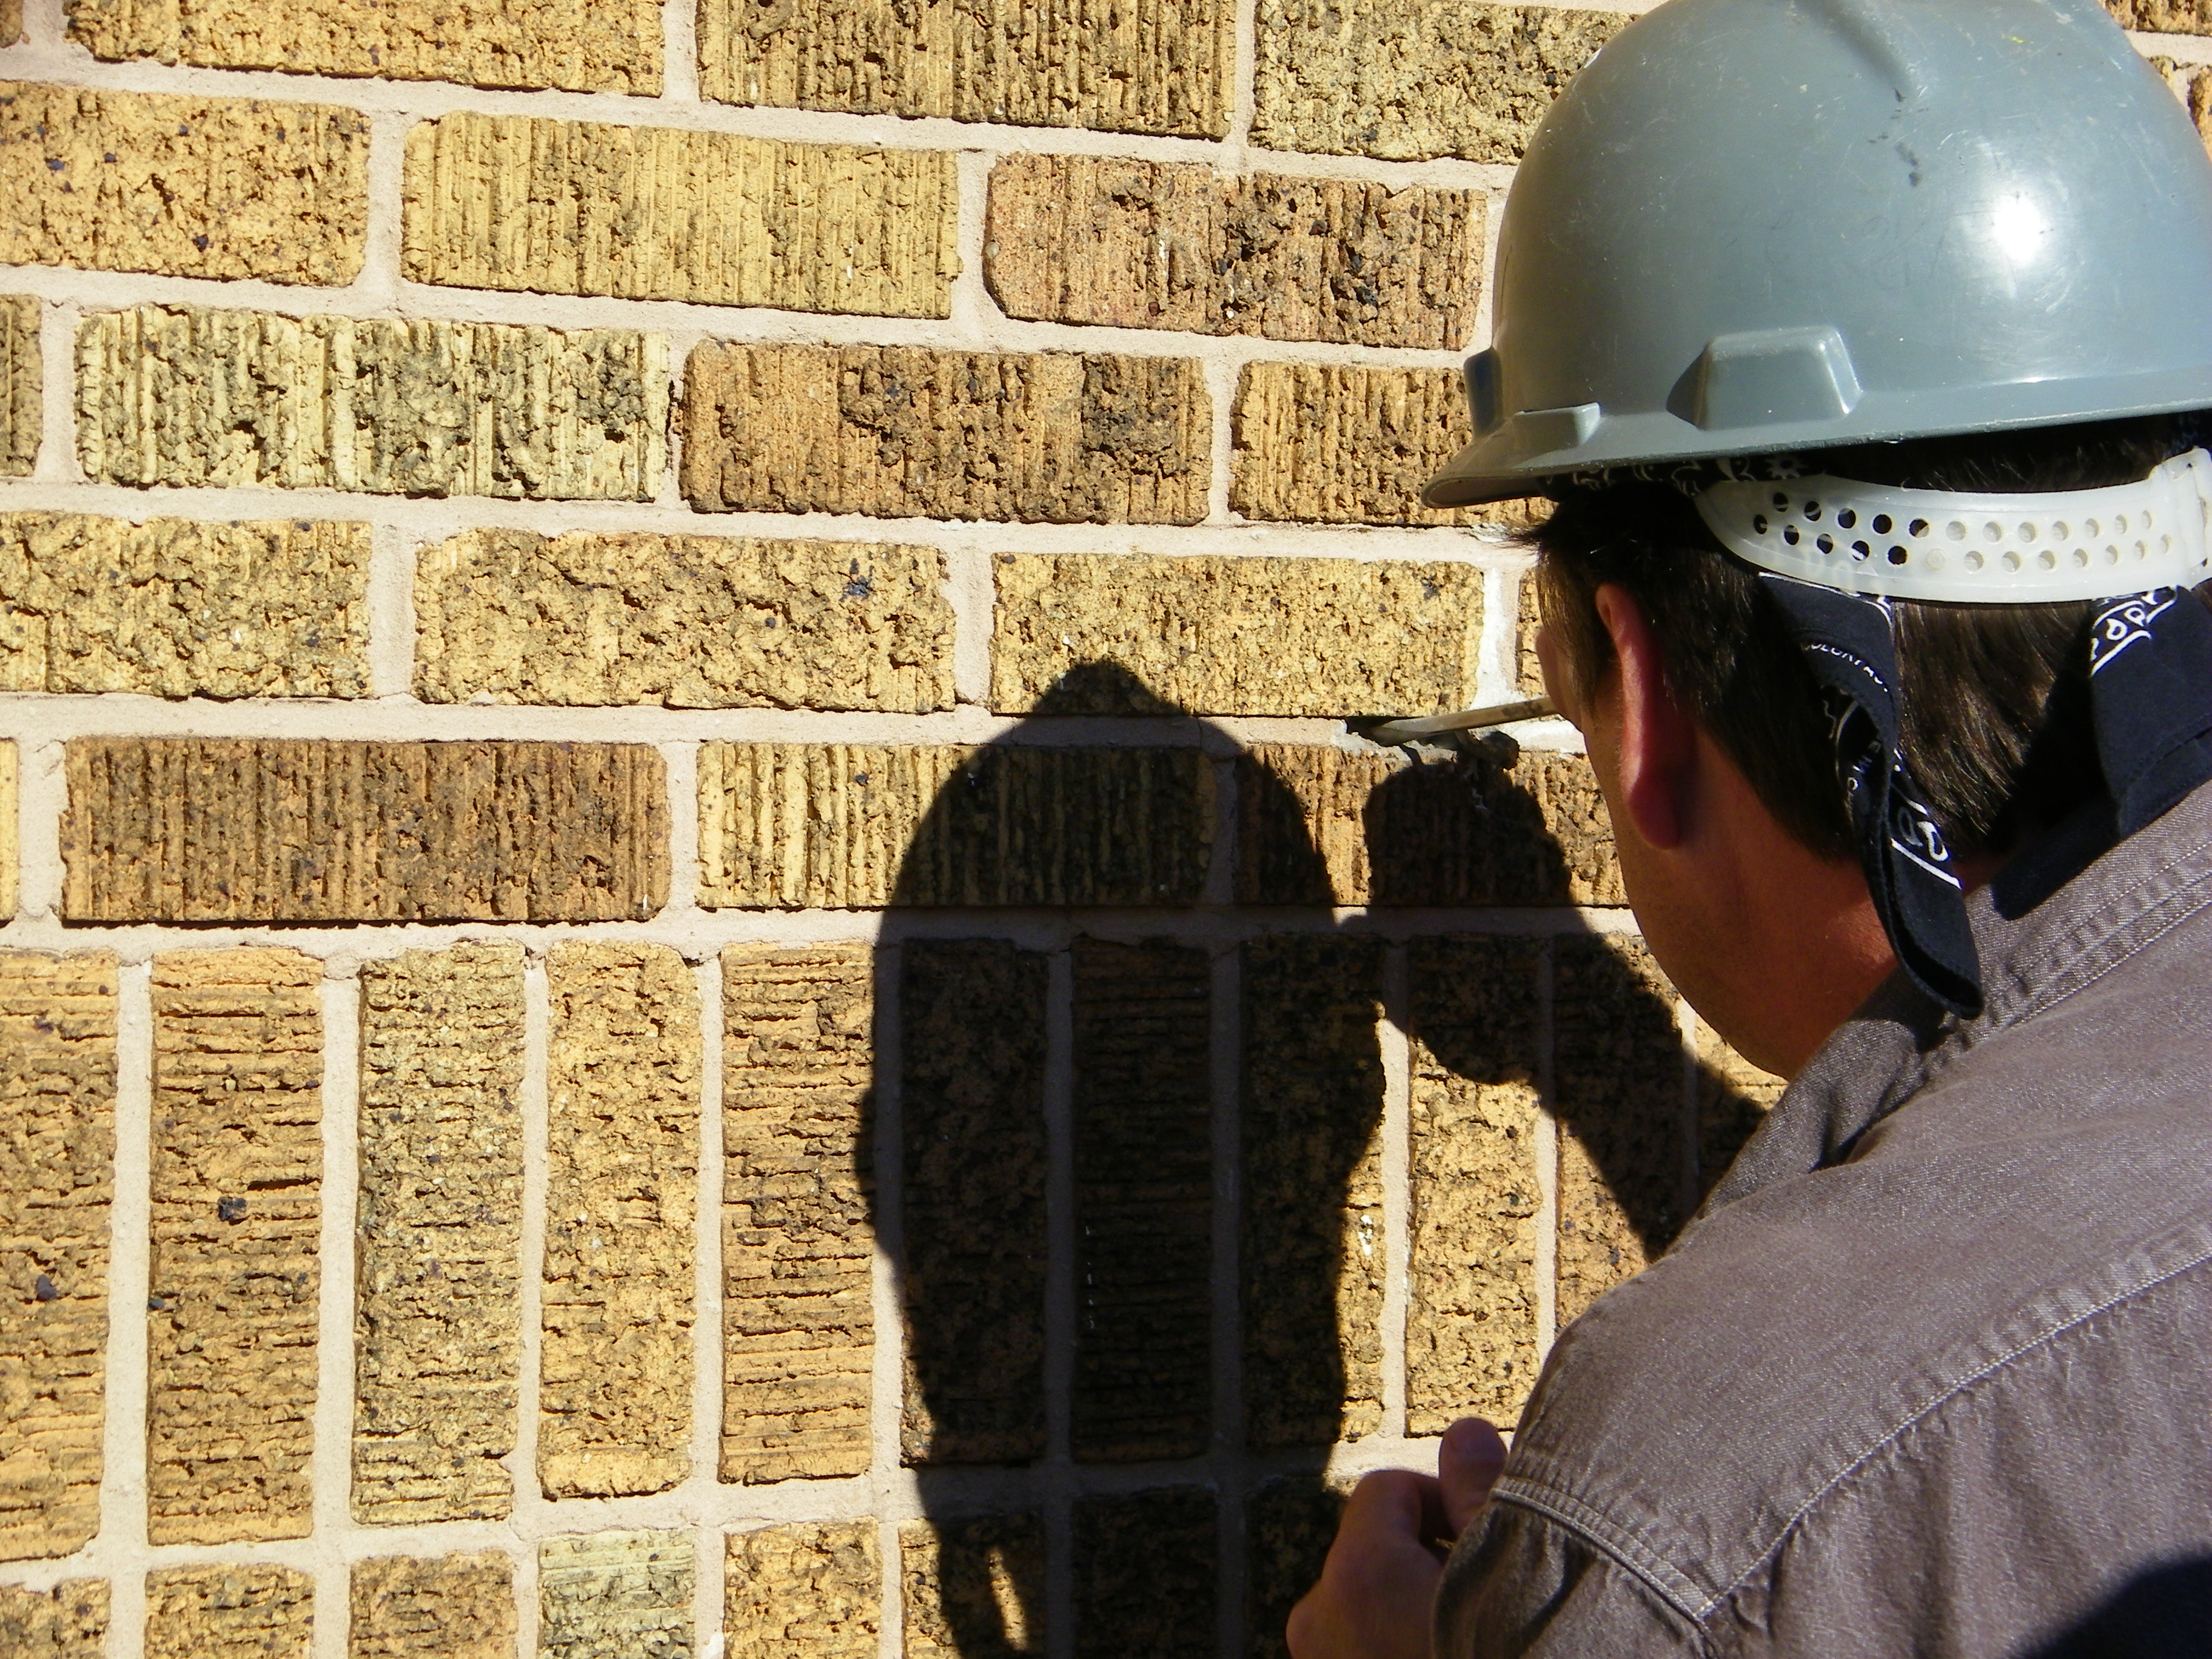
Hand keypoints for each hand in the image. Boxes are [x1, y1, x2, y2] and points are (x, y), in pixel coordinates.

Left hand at [1285, 1418, 1507, 1658]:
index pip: (1386, 1491)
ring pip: (1370, 1602)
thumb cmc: (1502, 1650)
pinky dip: (1394, 1640)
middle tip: (1480, 1595)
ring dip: (1411, 1606)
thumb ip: (1479, 1494)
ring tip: (1463, 1631)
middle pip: (1374, 1548)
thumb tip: (1464, 1433)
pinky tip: (1442, 1649)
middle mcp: (1318, 1623)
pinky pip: (1361, 1643)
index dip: (1442, 1503)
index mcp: (1357, 1577)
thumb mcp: (1508, 1567)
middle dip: (1425, 1559)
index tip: (1481, 1541)